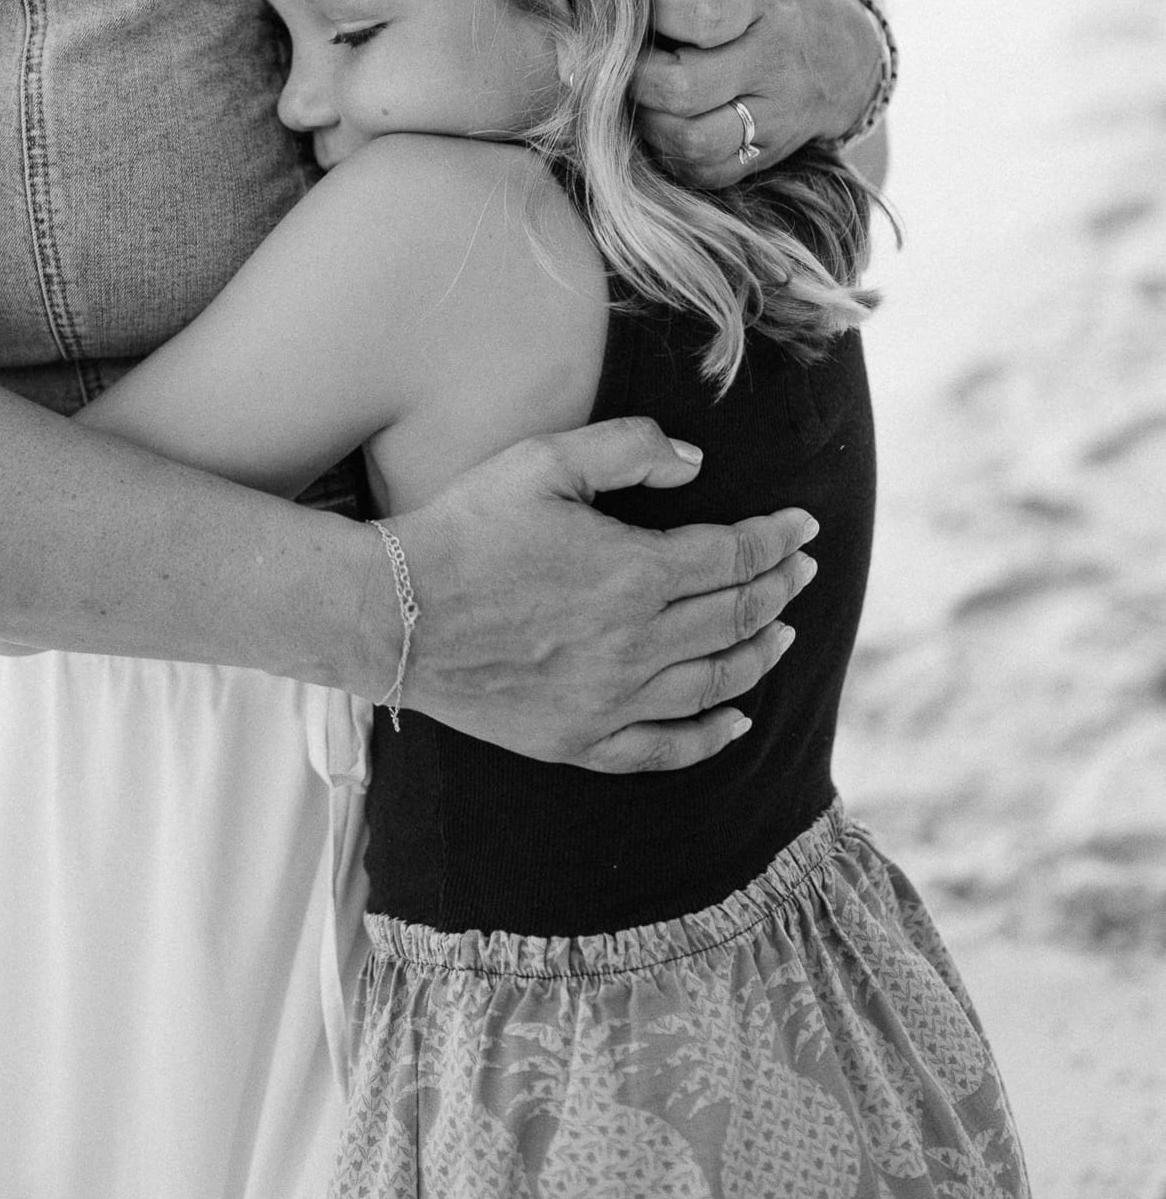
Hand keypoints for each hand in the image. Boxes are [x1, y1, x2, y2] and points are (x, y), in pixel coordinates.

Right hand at [394, 417, 818, 771]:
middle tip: (802, 569)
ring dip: (759, 654)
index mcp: (635, 573)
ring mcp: (610, 701)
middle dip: (779, 587)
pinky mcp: (578, 741)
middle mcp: (636, 645)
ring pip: (714, 683)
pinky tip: (736, 722)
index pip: (734, 556)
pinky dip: (711, 737)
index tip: (805, 525)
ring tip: (783, 632)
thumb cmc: (463, 529)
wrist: (392, 614)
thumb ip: (626, 449)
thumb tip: (695, 461)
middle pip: (735, 617)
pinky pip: (665, 749)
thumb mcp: (541, 462)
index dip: (778, 538)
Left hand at [633, 0, 879, 189]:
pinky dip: (671, 155)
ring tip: (639, 90)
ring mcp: (770, 115)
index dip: (654, 6)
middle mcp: (770, 62)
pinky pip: (707, 172)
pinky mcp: (762, 153)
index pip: (699, 12)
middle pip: (683, 87)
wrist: (842, 49)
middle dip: (636, 72)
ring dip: (648, 119)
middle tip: (627, 54)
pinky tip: (661, 120)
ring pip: (692, 140)